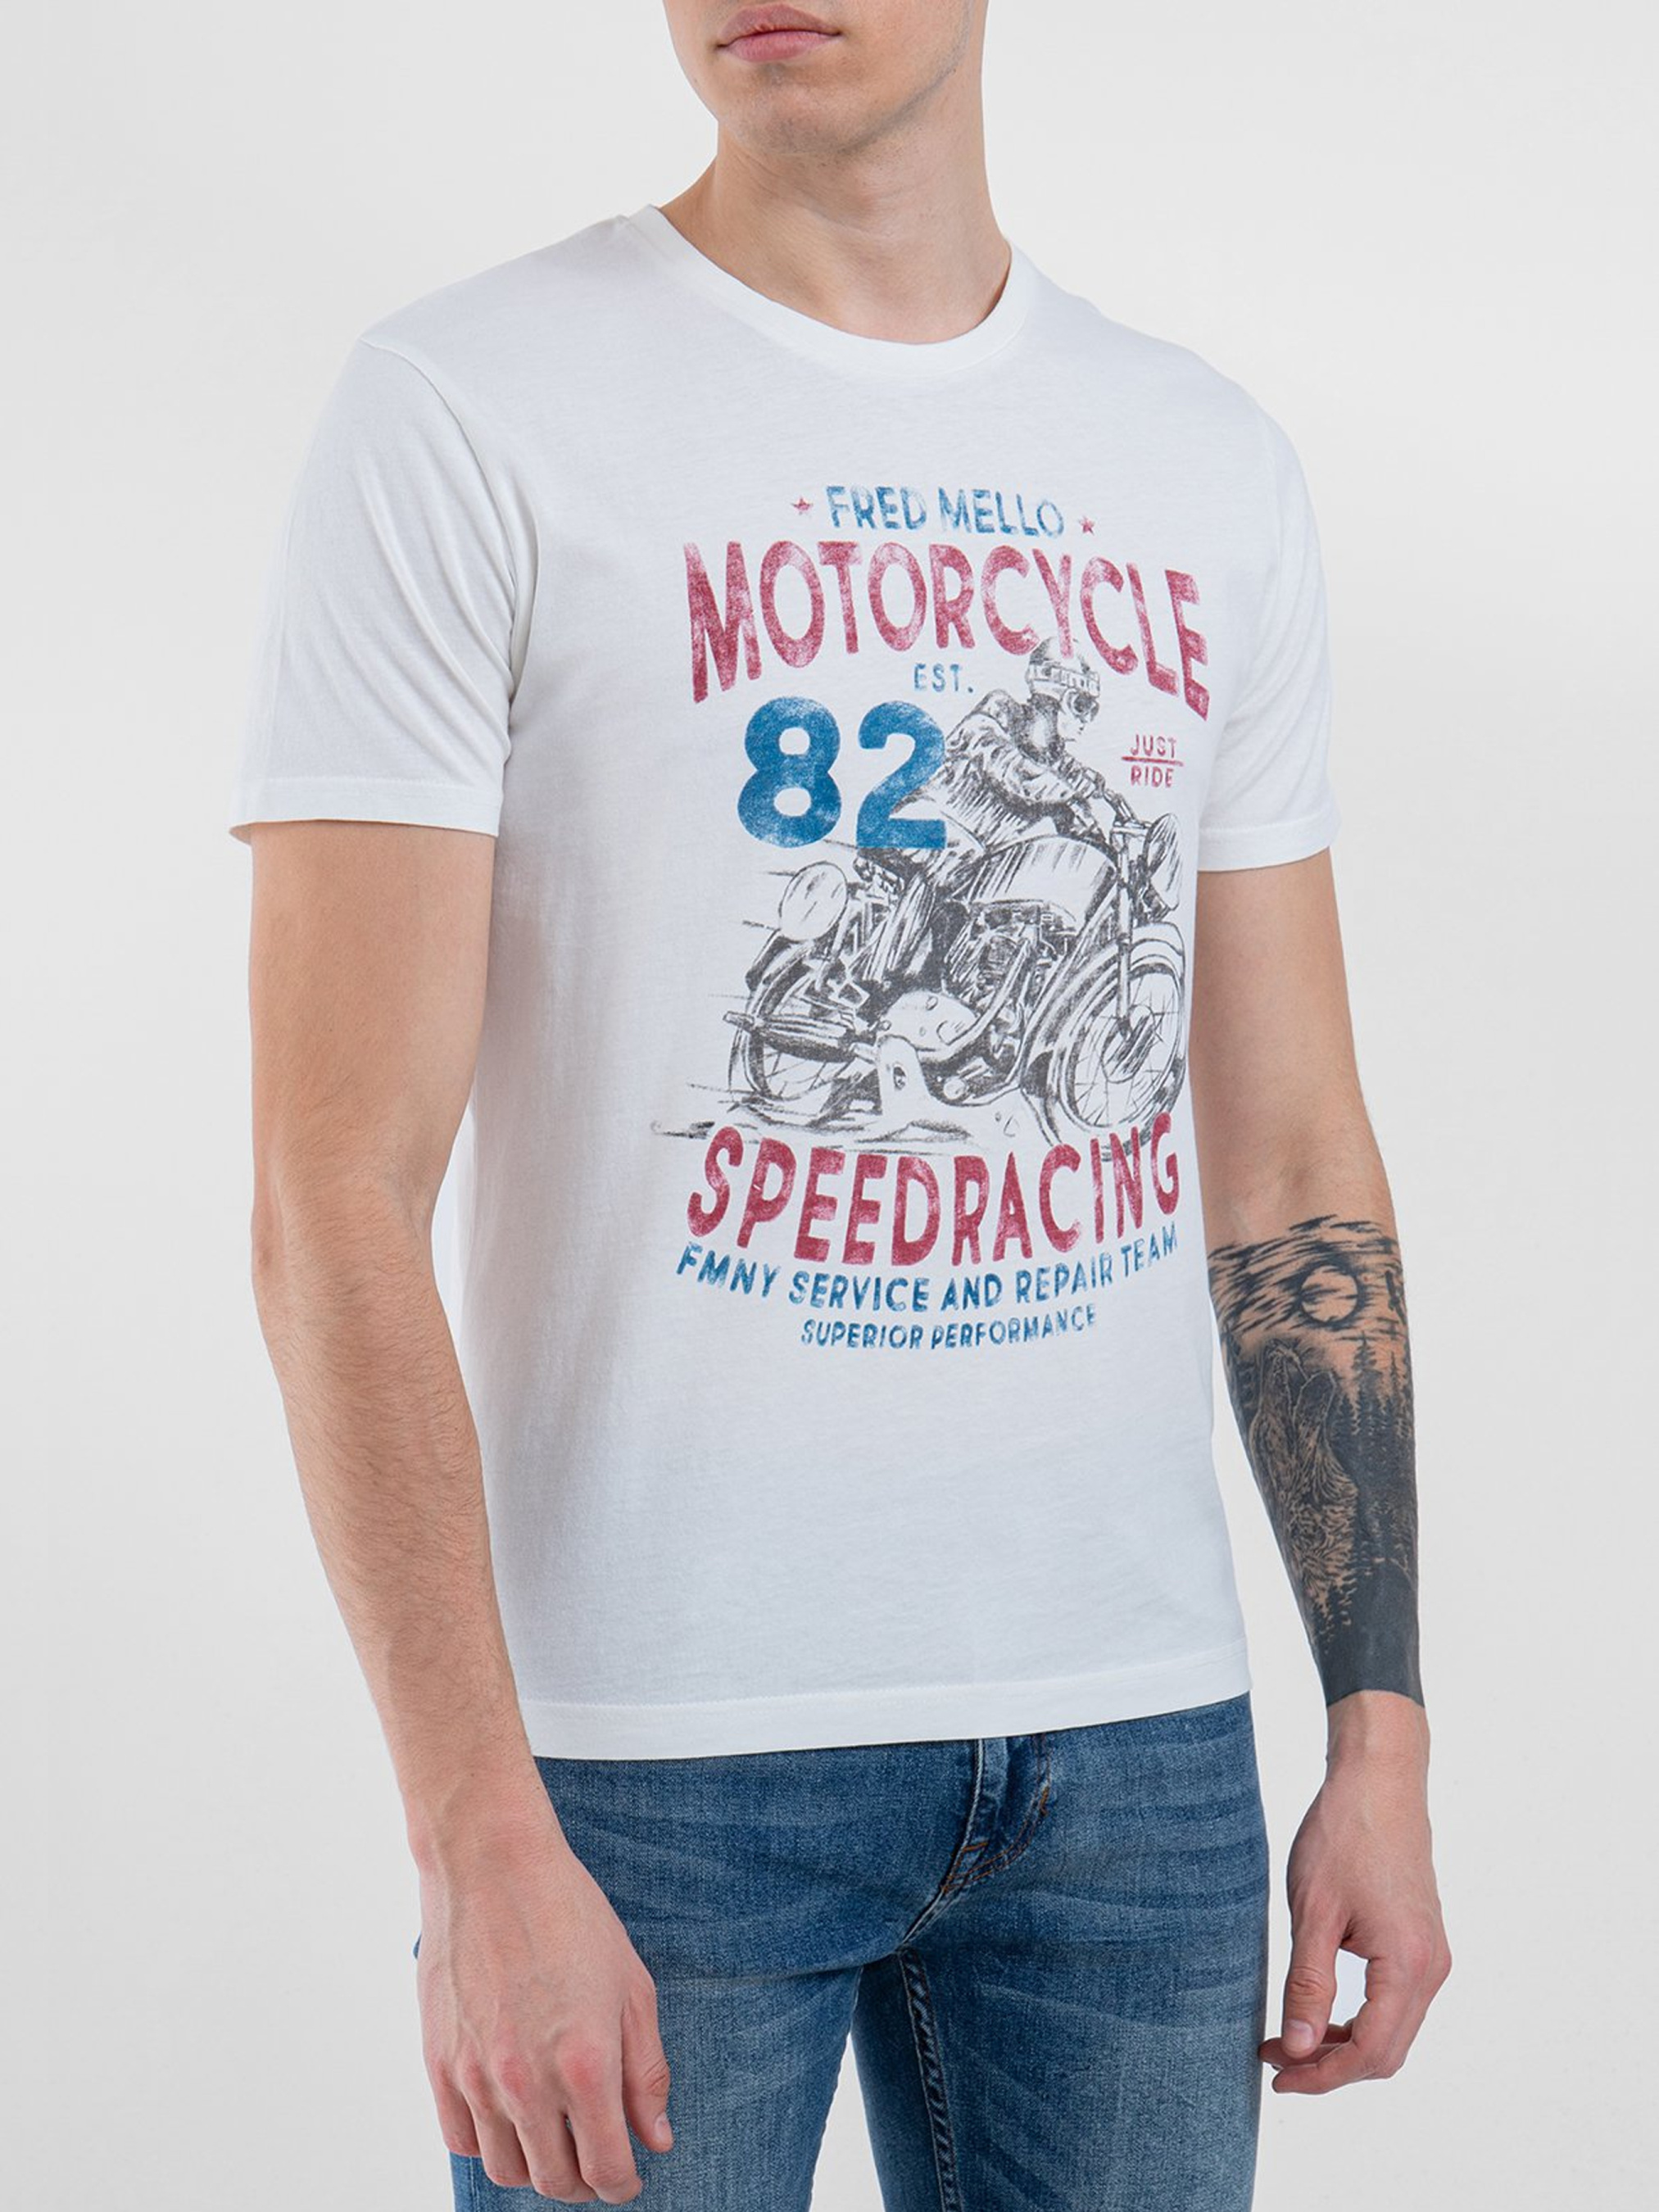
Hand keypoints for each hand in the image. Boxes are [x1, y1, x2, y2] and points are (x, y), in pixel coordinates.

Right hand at [416, 1807, 672, 2200]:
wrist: (492, 1865)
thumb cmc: (569, 1914)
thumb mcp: (631, 1986)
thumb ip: (646, 2072)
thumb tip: (656, 2138)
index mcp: (585, 2064)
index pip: (606, 2169)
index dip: (623, 2183)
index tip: (629, 2174)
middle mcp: (527, 2083)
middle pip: (555, 2181)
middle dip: (584, 2181)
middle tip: (597, 2157)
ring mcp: (477, 2077)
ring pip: (506, 2170)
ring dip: (536, 2168)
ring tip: (555, 2139)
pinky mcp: (439, 2064)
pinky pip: (462, 2139)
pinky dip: (490, 2143)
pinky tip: (511, 2115)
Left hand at [1263, 1692, 1450, 2093]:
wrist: (1379, 1780)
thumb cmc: (1345, 1835)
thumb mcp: (1313, 1912)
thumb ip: (1308, 1985)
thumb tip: (1299, 2049)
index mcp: (1408, 1964)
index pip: (1369, 2052)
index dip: (1322, 2075)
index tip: (1278, 2077)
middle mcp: (1432, 1968)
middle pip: (1386, 2052)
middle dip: (1331, 2066)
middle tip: (1276, 2058)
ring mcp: (1433, 1956)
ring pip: (1394, 2031)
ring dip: (1345, 2044)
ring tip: (1291, 2036)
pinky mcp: (1424, 1943)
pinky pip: (1398, 2003)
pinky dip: (1361, 2018)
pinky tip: (1321, 2007)